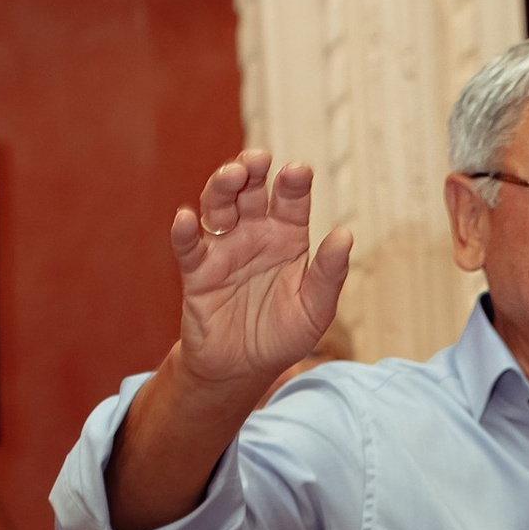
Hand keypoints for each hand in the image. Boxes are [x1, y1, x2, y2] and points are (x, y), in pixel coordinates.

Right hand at [168, 151, 352, 396]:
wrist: (243, 369)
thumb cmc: (283, 335)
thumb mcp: (315, 310)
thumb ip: (329, 274)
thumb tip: (344, 234)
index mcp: (287, 237)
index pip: (291, 199)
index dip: (294, 183)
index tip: (298, 172)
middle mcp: (254, 234)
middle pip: (250, 191)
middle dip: (252, 170)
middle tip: (258, 160)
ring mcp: (223, 248)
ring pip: (218, 207)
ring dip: (221, 187)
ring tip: (232, 175)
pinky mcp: (197, 271)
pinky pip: (187, 246)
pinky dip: (184, 231)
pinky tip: (187, 219)